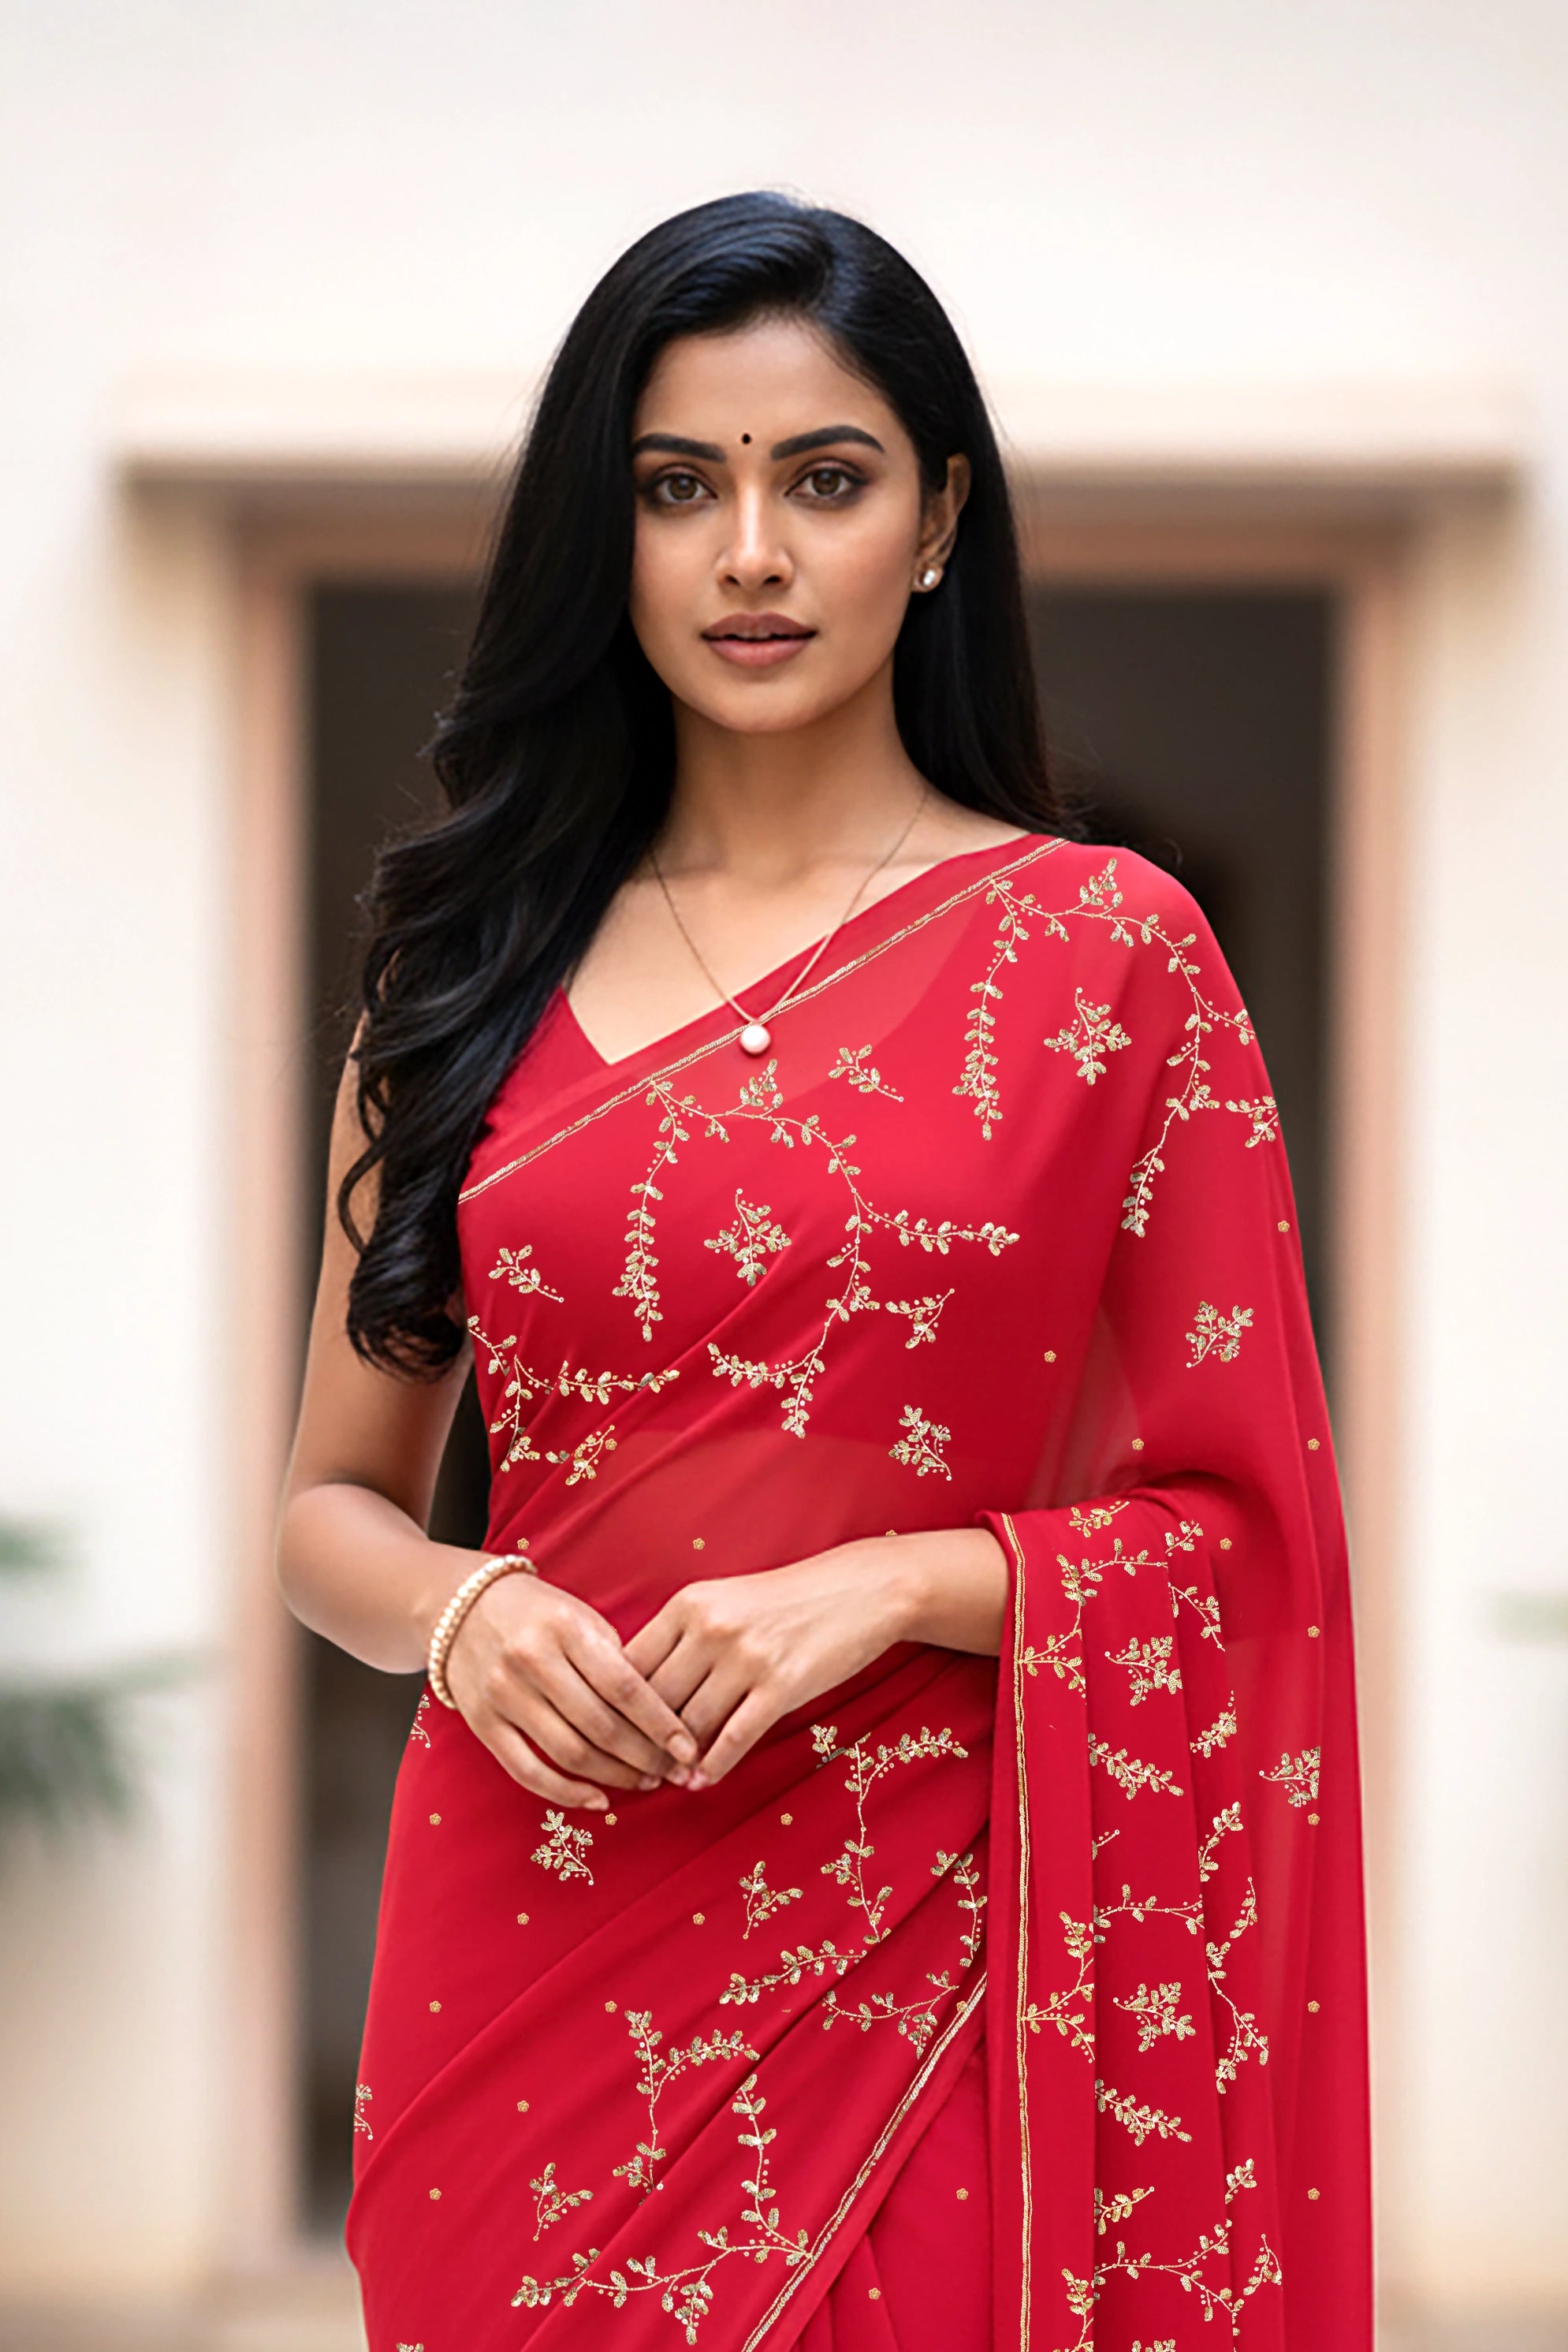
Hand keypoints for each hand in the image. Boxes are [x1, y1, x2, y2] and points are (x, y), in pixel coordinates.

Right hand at [441, 1567, 698, 1811]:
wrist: (460, 1607)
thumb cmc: (538, 1612)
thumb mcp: (581, 1617)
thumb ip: (616, 1659)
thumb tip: (662, 1716)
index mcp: (566, 1628)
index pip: (625, 1687)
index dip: (661, 1724)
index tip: (689, 1750)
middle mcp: (532, 1660)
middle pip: (601, 1726)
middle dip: (645, 1757)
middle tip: (674, 1773)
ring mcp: (504, 1694)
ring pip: (570, 1753)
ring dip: (615, 1776)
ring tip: (646, 1782)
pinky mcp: (483, 1723)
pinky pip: (528, 1771)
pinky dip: (565, 1793)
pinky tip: (597, 1800)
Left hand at [622, 1537, 918, 1789]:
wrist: (858, 1590)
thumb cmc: (784, 1600)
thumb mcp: (722, 1601)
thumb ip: (681, 1637)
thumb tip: (638, 1692)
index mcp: (688, 1603)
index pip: (631, 1664)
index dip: (616, 1706)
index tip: (611, 1734)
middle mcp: (711, 1628)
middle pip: (655, 1700)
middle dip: (641, 1741)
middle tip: (633, 1768)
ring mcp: (746, 1658)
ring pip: (690, 1724)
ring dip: (674, 1759)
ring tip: (666, 1778)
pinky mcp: (781, 1686)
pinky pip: (733, 1738)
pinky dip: (712, 1766)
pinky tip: (702, 1780)